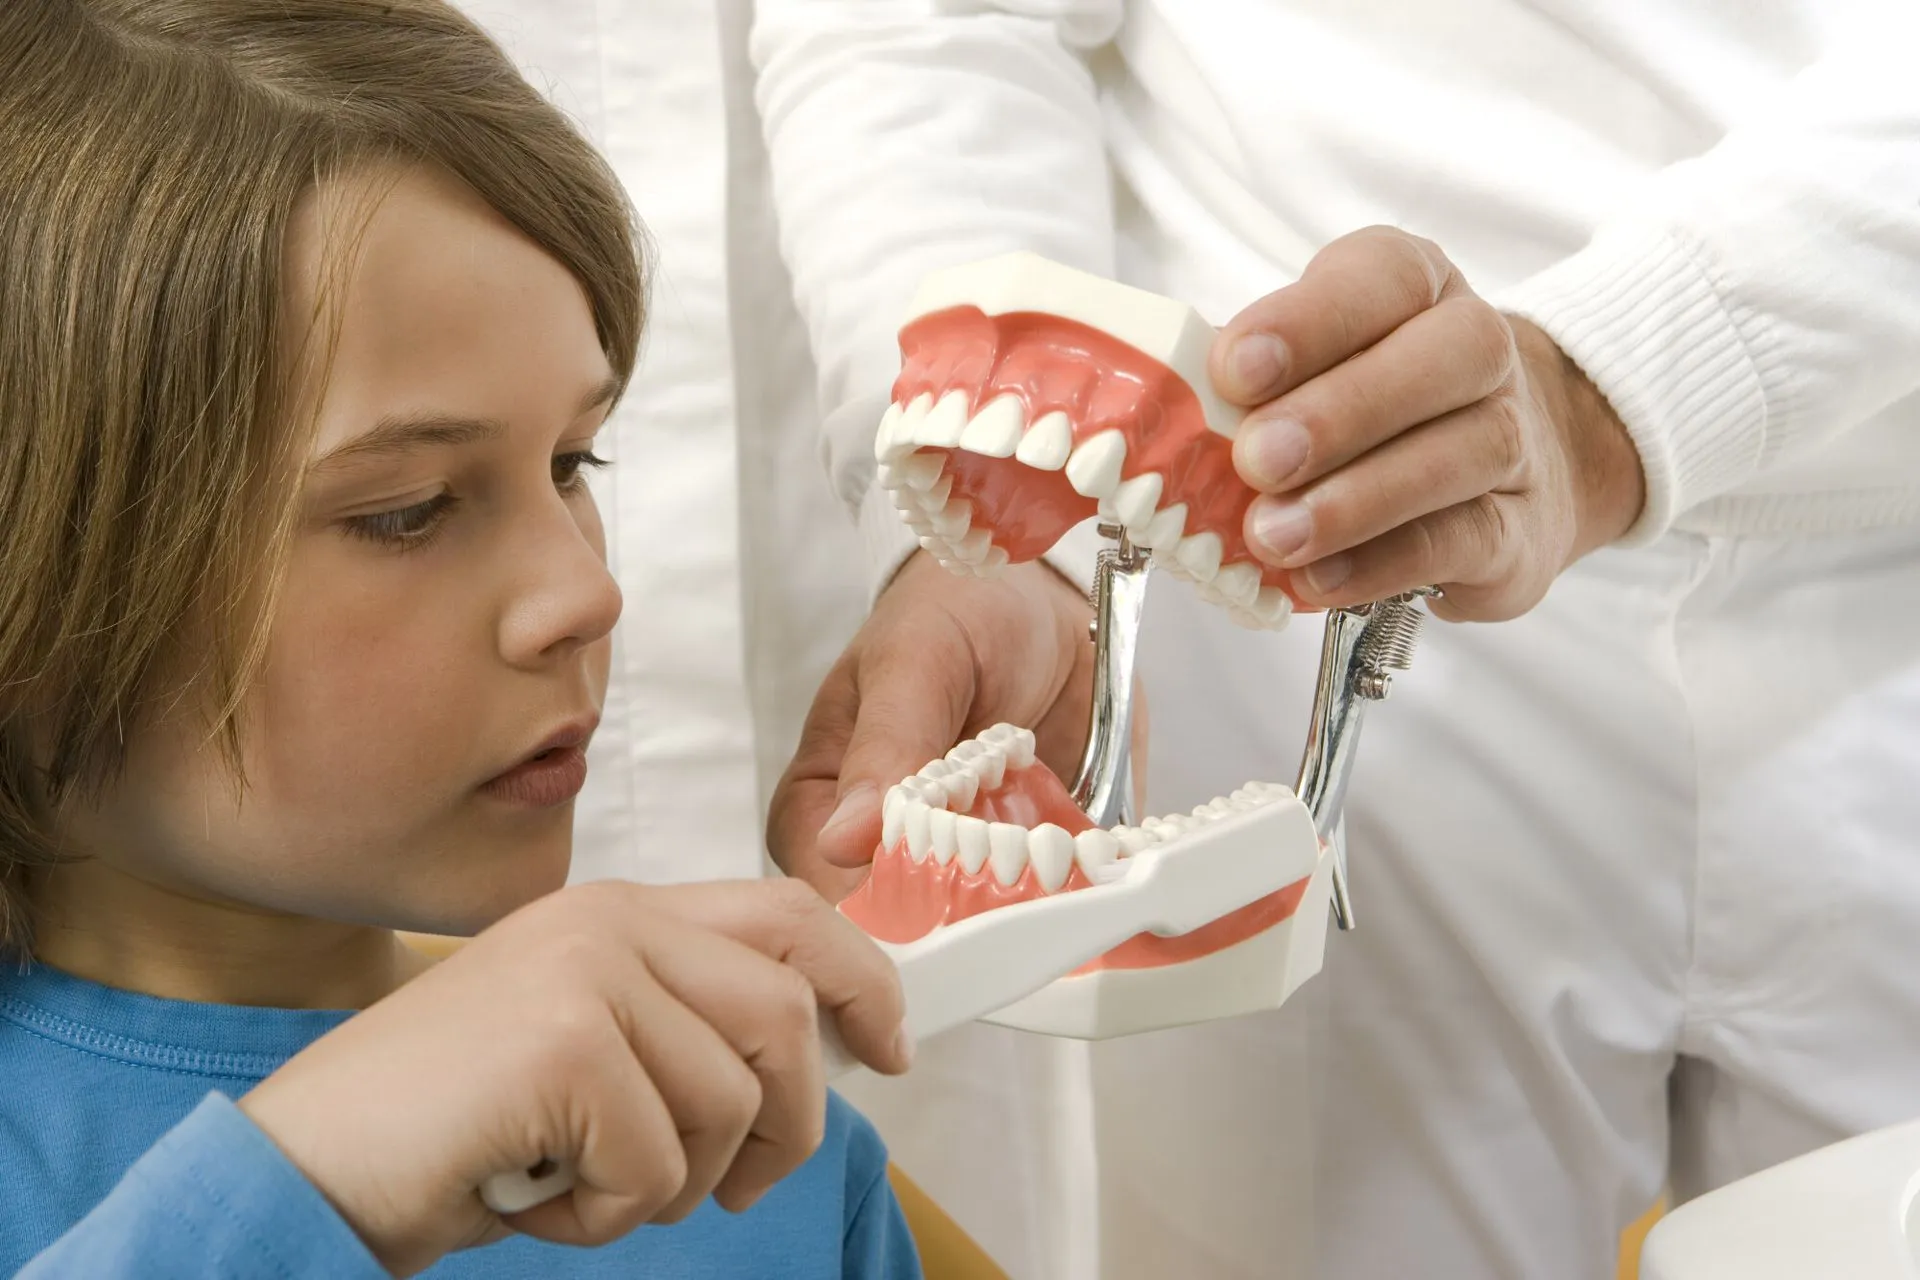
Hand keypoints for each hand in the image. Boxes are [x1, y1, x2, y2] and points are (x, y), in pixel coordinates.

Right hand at [238, 879, 910, 1276]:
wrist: (306, 1166)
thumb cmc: (452, 1125)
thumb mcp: (587, 1049)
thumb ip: (681, 1024)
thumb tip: (809, 1054)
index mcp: (619, 911)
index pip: (788, 914)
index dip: (860, 980)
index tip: (891, 1048)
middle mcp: (608, 923)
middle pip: (785, 1016)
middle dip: (785, 1126)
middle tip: (732, 1186)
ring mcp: (585, 973)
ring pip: (732, 1102)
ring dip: (673, 1183)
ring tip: (584, 1181)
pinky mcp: (563, 1044)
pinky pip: (659, 1162)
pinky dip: (608, 1215)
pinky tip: (537, 1197)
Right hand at [768, 552, 1102, 900]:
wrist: (1043, 591)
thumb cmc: (952, 609)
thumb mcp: (915, 660)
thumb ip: (886, 745)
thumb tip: (842, 840)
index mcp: (825, 804)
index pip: (827, 890)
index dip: (872, 917)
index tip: (926, 922)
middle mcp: (888, 847)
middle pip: (906, 926)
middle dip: (958, 925)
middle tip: (1007, 895)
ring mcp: (964, 860)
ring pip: (983, 926)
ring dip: (1026, 914)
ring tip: (1061, 879)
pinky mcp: (1033, 858)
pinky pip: (1054, 902)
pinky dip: (1079, 899)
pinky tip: (1101, 879)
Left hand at [1212, 225, 1645, 620]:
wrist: (1504, 472)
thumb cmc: (1367, 406)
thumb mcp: (1308, 369)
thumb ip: (1250, 386)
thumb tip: (1165, 421)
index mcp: (1415, 286)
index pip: (1381, 276)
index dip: (1308, 321)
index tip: (1235, 369)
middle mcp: (1477, 350)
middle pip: (1445, 357)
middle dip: (1340, 412)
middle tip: (1258, 460)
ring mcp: (1512, 440)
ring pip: (1461, 453)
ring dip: (1357, 499)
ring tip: (1276, 533)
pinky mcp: (1516, 532)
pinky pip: (1460, 542)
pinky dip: (1383, 563)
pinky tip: (1320, 577)